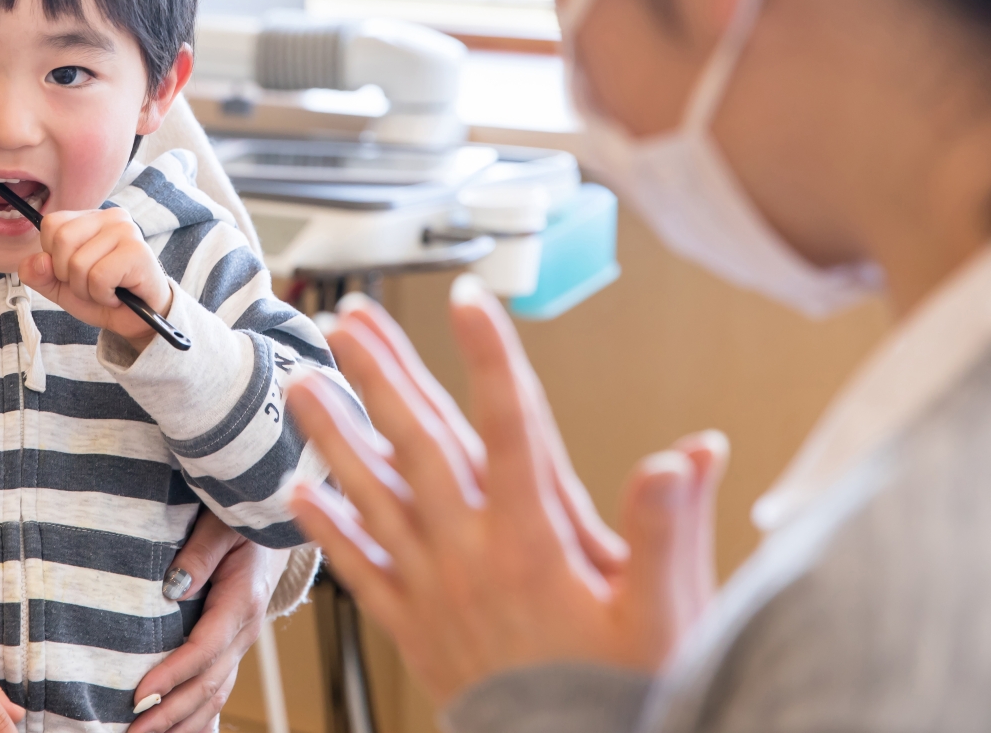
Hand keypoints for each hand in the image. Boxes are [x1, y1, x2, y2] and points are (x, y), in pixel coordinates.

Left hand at [20, 206, 172, 347]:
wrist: (139, 321)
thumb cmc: (103, 295)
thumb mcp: (61, 286)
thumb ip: (39, 274)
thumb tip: (36, 261)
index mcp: (90, 218)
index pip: (51, 225)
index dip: (55, 257)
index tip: (77, 271)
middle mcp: (110, 217)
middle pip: (61, 240)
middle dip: (69, 276)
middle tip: (92, 284)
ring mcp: (127, 231)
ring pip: (78, 264)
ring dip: (87, 290)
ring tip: (107, 291)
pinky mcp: (138, 252)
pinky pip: (98, 278)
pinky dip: (103, 296)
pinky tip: (118, 295)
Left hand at [129, 514, 288, 732]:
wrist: (273, 526)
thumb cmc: (243, 519)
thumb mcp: (222, 524)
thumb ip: (200, 552)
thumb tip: (174, 586)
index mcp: (242, 602)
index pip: (205, 648)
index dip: (173, 674)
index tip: (140, 693)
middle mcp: (244, 631)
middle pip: (209, 684)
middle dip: (170, 713)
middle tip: (133, 730)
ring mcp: (240, 644)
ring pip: (215, 696)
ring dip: (182, 723)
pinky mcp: (231, 648)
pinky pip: (218, 691)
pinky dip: (200, 719)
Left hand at [284, 281, 726, 705]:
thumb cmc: (628, 695)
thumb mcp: (666, 614)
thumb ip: (669, 529)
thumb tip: (689, 452)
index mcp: (538, 541)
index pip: (513, 427)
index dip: (491, 357)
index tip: (470, 297)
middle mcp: (476, 556)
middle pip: (422, 446)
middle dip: (385, 376)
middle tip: (350, 320)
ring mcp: (436, 591)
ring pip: (376, 497)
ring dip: (337, 436)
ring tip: (305, 383)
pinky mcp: (415, 629)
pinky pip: (362, 574)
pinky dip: (330, 533)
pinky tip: (301, 495)